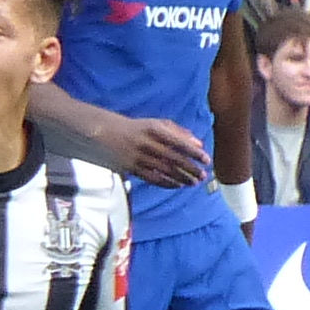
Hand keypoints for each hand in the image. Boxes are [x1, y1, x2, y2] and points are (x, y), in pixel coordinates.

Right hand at [73, 108, 207, 186]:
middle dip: (191, 168)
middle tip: (203, 175)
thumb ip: (178, 131)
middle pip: (174, 159)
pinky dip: (166, 183)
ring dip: (182, 178)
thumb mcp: (156, 123)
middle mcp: (147, 143)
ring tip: (193, 183)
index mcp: (155, 129)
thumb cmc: (134, 128)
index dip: (195, 153)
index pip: (180, 143)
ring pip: (165, 170)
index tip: (206, 160)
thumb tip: (198, 143)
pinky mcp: (130, 167)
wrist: (103, 131)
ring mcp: (138, 156)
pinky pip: (152, 177)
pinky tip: (177, 186)